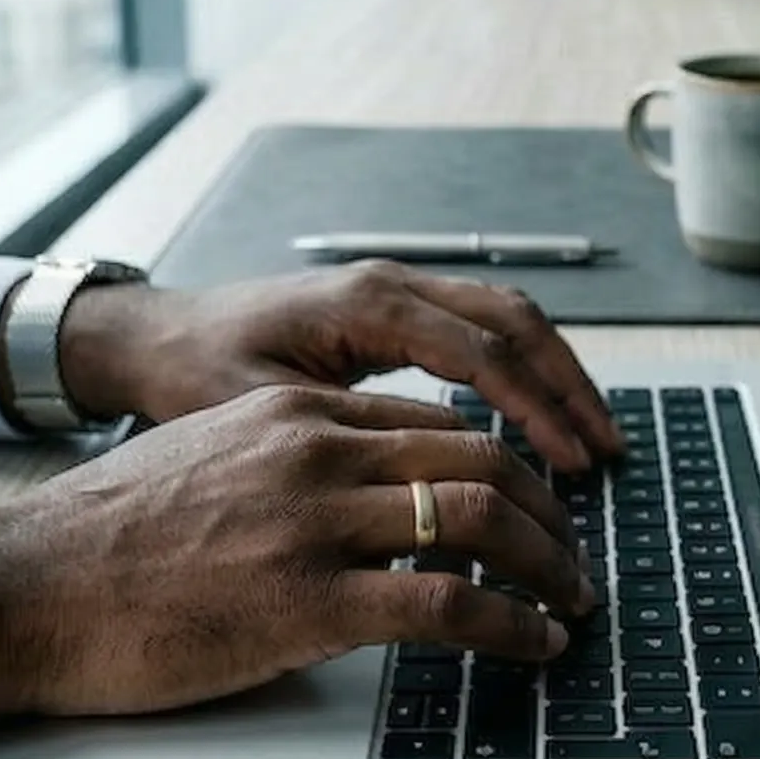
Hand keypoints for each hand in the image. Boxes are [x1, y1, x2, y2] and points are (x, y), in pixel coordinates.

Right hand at [0, 384, 598, 758]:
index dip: (508, 465)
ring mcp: (315, 521)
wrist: (24, 585)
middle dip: (552, 510)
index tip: (539, 505)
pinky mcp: (307, 600)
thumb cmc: (103, 542)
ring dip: (549, 566)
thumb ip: (288, 462)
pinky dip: (512, 624)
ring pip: (482, 517)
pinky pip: (448, 604)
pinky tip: (533, 645)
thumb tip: (358, 497)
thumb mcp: (208, 460)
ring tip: (573, 604)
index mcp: (296, 411)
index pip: (439, 423)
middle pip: (483, 455)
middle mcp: (318, 448)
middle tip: (577, 556)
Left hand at [57, 263, 624, 471]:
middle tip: (606, 451)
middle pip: (515, 320)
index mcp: (366, 304)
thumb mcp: (260, 406)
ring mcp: (397, 288)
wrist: (153, 335)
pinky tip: (540, 417)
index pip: (482, 353)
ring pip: (507, 316)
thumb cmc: (193, 372)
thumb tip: (429, 475)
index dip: (538, 409)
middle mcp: (392, 283)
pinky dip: (522, 367)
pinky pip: (481, 326)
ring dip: (555, 373)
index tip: (573, 462)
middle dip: (568, 385)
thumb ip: (345, 429)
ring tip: (591, 438)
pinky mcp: (393, 308)